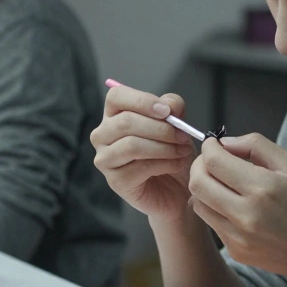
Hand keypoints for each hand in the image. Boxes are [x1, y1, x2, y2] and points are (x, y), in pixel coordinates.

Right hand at [90, 85, 195, 220]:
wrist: (177, 189)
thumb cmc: (172, 152)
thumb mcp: (177, 125)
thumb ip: (173, 109)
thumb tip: (169, 106)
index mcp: (114, 115)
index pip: (116, 97)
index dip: (142, 101)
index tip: (166, 112)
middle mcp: (103, 135)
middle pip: (125, 122)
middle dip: (160, 128)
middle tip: (184, 135)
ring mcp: (105, 159)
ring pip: (132, 145)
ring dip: (164, 147)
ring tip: (183, 151)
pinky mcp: (115, 181)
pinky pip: (140, 167)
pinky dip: (165, 163)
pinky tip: (177, 164)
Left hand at [188, 133, 286, 285]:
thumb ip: (256, 146)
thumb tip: (225, 143)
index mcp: (263, 188)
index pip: (214, 161)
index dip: (209, 147)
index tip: (214, 144)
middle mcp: (246, 215)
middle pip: (197, 183)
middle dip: (199, 165)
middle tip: (212, 160)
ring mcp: (238, 237)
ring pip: (198, 204)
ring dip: (204, 188)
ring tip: (222, 182)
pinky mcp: (236, 251)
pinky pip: (212, 223)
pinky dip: (215, 208)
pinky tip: (233, 204)